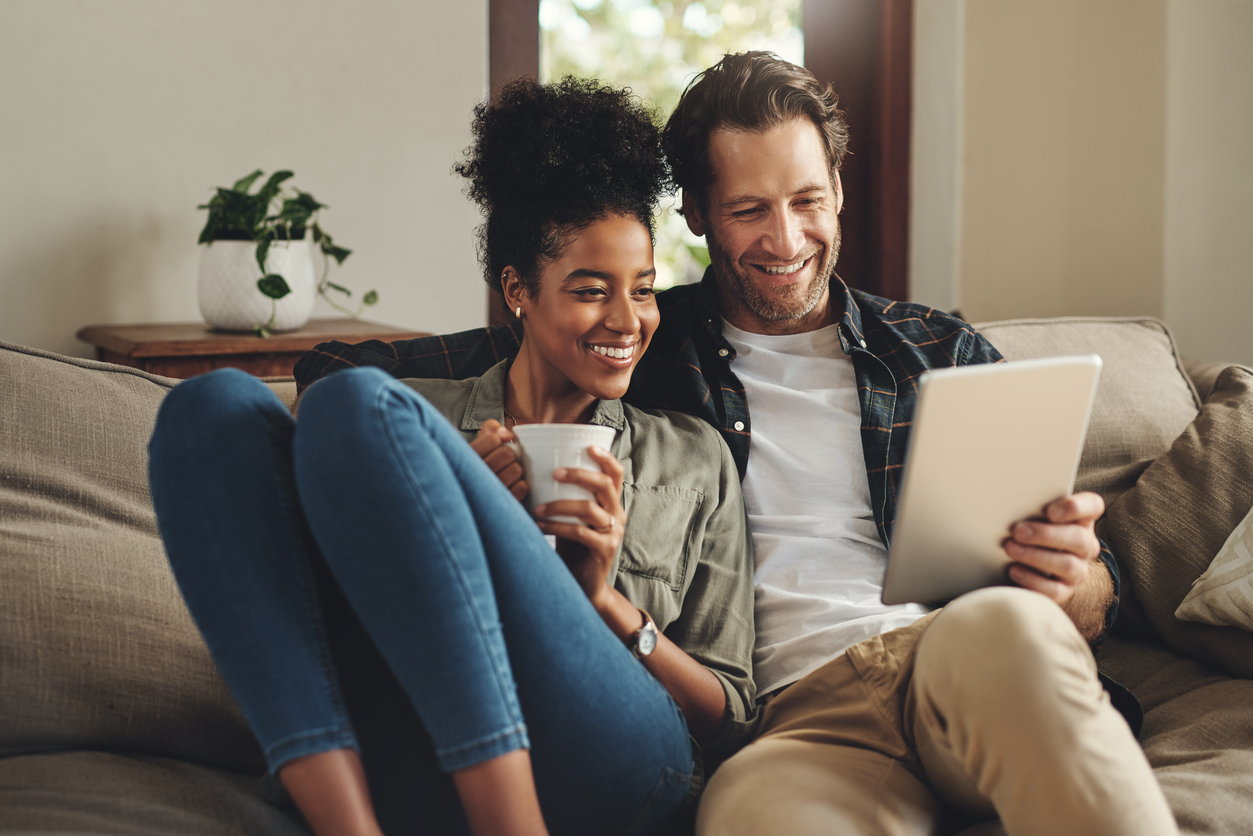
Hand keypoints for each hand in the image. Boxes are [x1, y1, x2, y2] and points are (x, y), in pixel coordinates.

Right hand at [470, 420, 526, 501]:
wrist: (475, 499)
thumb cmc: (481, 465)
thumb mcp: (479, 443)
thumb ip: (490, 429)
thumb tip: (508, 434)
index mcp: (466, 457)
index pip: (492, 439)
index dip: (500, 440)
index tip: (497, 445)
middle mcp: (473, 476)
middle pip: (507, 454)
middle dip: (510, 455)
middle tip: (505, 461)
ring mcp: (487, 492)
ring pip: (516, 470)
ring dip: (516, 470)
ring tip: (507, 473)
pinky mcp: (500, 504)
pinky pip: (522, 487)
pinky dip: (521, 485)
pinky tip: (511, 486)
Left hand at [533, 445, 625, 604]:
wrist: (584, 584)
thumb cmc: (573, 545)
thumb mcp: (572, 517)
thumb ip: (565, 496)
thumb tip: (535, 469)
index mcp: (611, 502)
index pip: (616, 473)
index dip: (605, 457)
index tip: (588, 446)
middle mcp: (617, 514)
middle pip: (605, 484)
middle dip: (578, 474)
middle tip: (554, 472)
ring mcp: (613, 533)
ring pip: (589, 509)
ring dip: (560, 505)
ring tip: (537, 507)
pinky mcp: (605, 550)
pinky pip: (581, 532)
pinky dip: (557, 526)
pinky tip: (540, 525)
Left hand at [1004, 491, 1103, 605]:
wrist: (1030, 564)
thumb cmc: (1031, 528)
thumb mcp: (1033, 515)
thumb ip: (1030, 506)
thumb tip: (1006, 501)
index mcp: (1081, 518)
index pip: (1092, 506)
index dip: (1075, 507)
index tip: (1050, 511)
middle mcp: (1085, 544)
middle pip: (1078, 538)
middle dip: (1046, 535)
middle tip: (1018, 531)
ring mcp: (1078, 569)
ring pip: (1067, 565)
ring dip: (1036, 556)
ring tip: (1010, 548)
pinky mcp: (1065, 590)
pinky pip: (1054, 590)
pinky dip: (1032, 580)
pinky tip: (1013, 570)